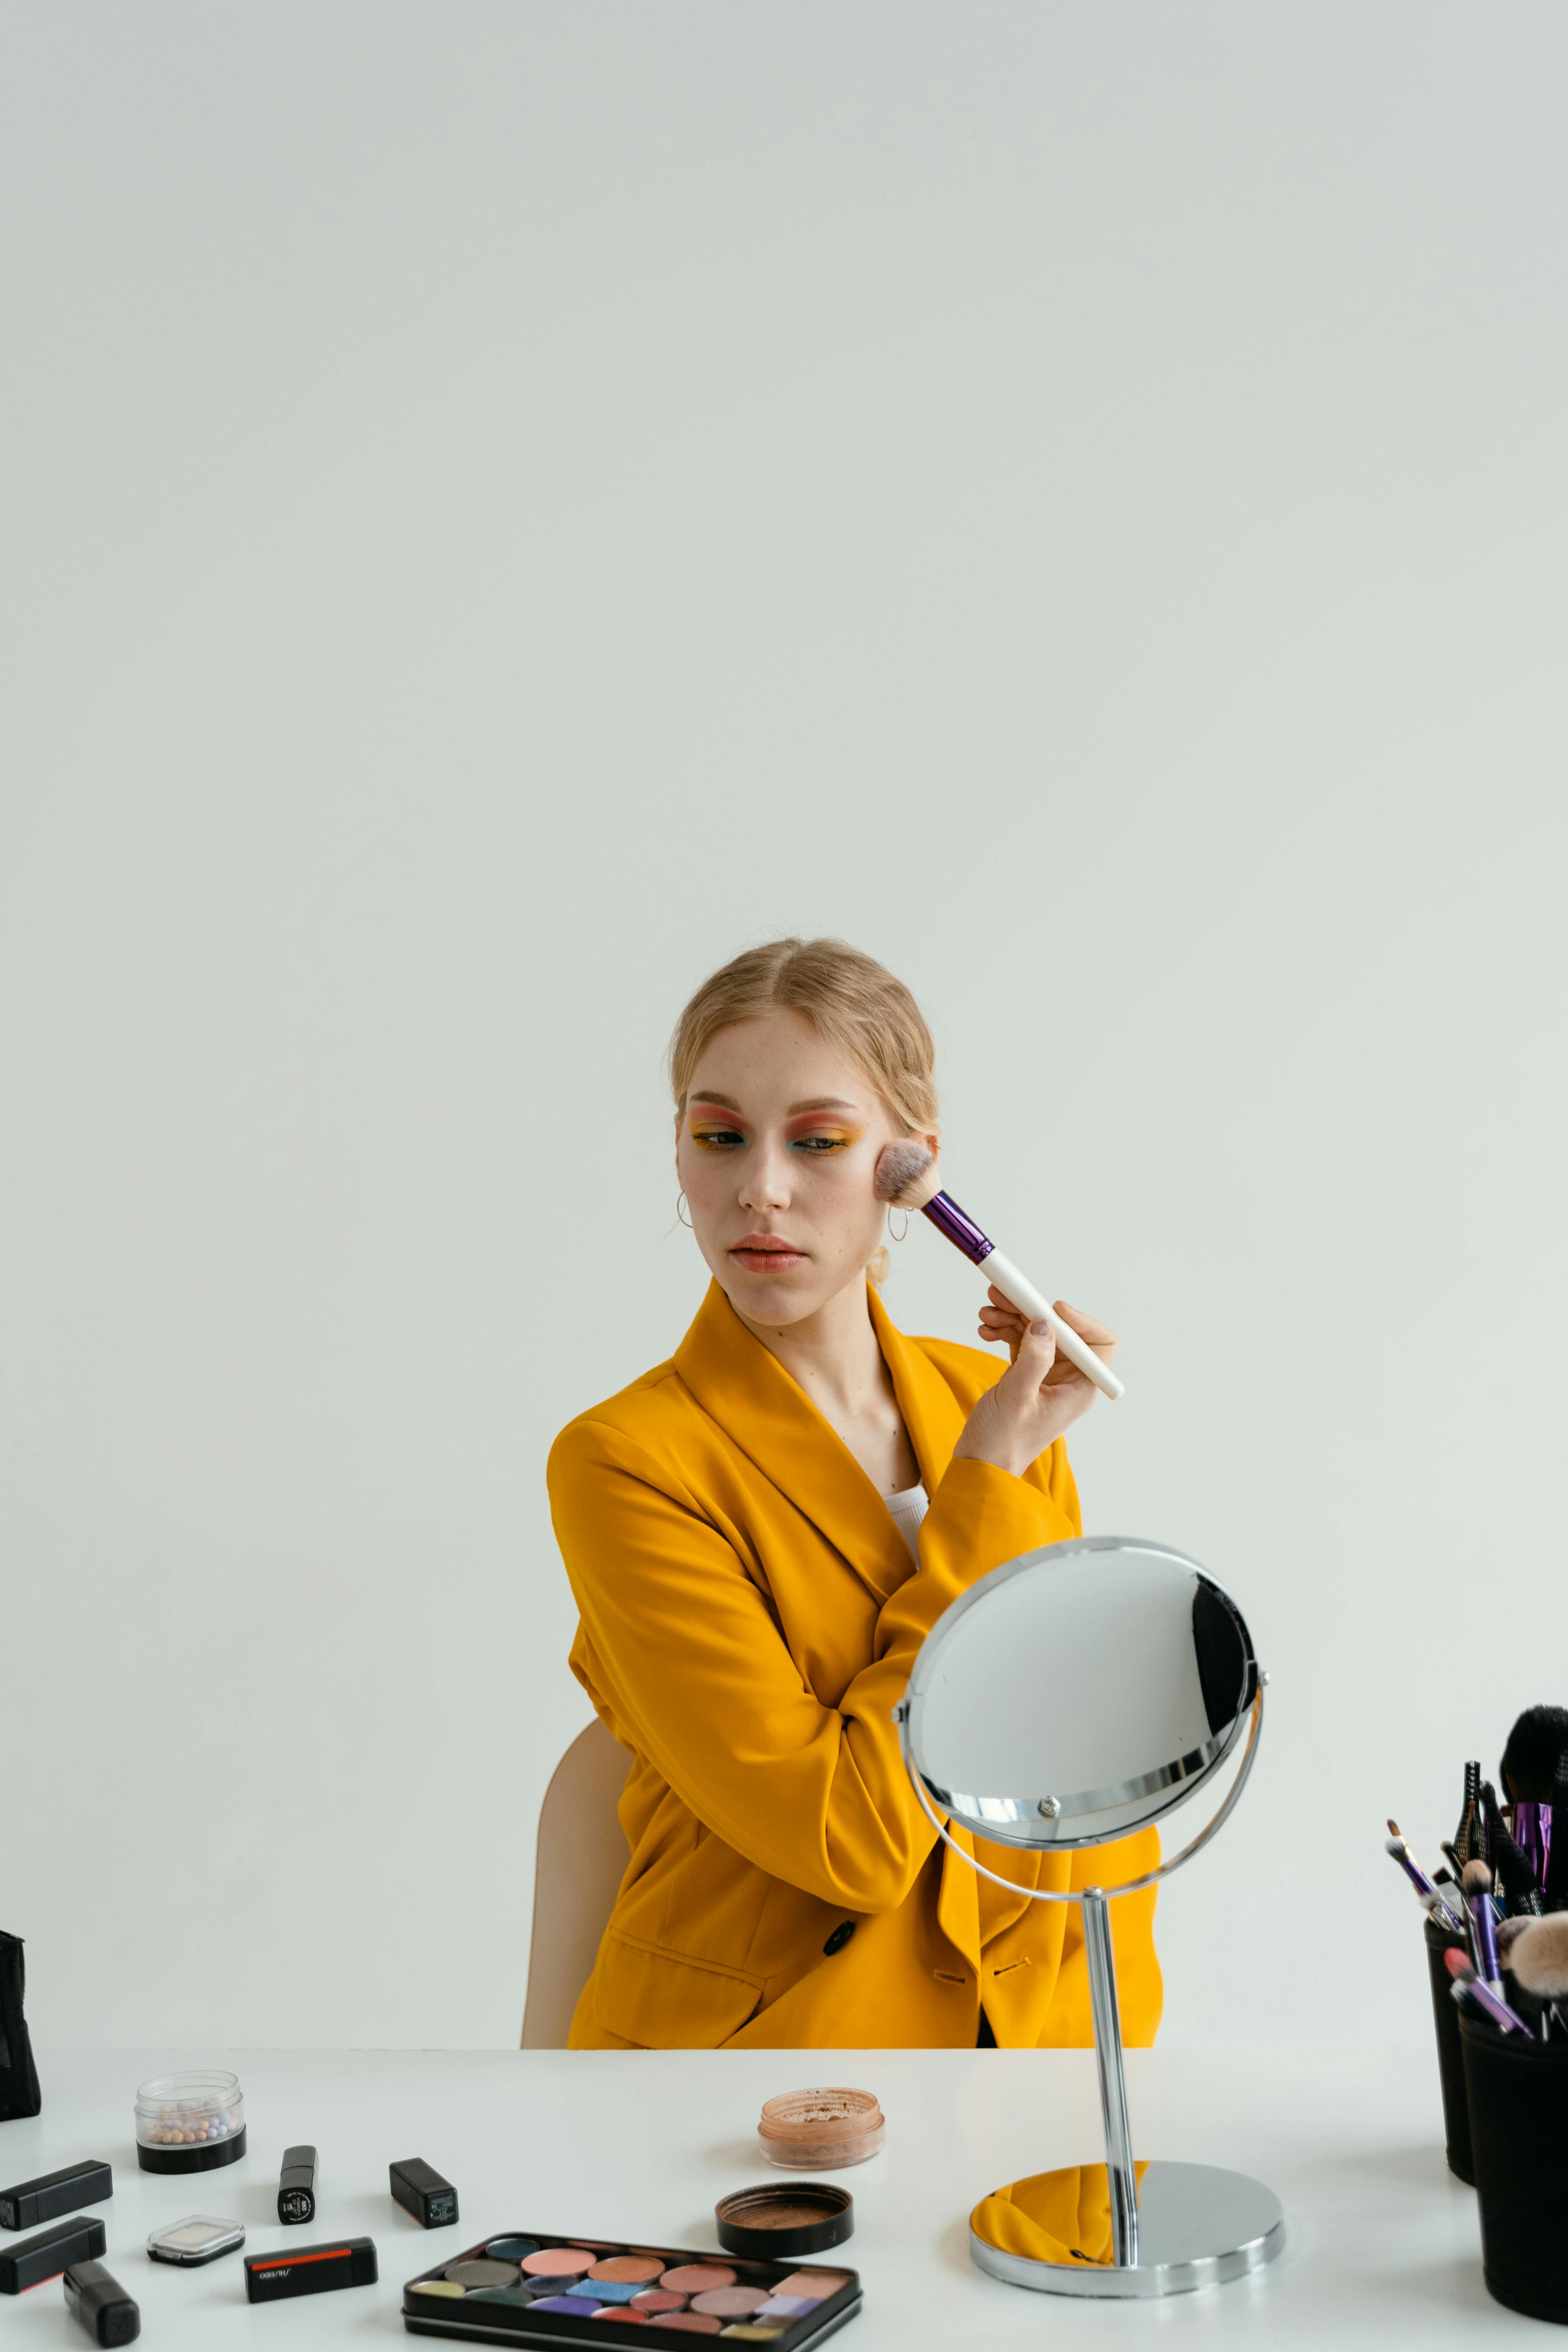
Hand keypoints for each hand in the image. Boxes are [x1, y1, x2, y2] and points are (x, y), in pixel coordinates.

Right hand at [952, 1289, 1118, 1477]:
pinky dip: (1005, 1331)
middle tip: (1003, 1297)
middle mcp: (1068, 1380)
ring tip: (988, 1314)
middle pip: (1061, 1331)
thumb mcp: (1018, 1397)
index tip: (1051, 1308)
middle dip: (1033, 1311)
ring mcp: (1047, 1376)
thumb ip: (1034, 1358)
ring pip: (1038, 1331)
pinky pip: (1022, 1341)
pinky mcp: (1027, 1375)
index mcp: (1079, 1389)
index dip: (1080, 1321)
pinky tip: (986, 1330)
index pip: (1100, 1344)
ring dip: (1013, 1317)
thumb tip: (1045, 1324)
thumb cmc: (1002, 1442)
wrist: (980, 1463)